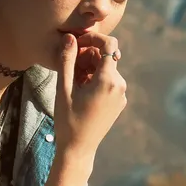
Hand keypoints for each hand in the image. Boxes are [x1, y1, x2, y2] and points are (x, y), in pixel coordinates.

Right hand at [55, 31, 126, 159]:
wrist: (78, 148)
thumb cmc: (68, 120)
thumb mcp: (64, 88)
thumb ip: (67, 60)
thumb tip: (70, 37)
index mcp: (108, 81)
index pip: (109, 45)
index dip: (93, 39)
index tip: (78, 43)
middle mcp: (120, 86)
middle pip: (106, 58)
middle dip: (88, 57)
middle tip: (69, 68)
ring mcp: (122, 95)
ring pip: (107, 70)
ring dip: (91, 69)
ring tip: (74, 83)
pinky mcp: (119, 102)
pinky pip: (109, 82)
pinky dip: (96, 80)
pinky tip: (81, 92)